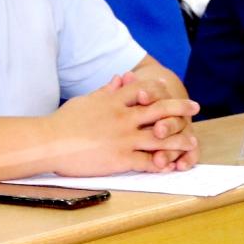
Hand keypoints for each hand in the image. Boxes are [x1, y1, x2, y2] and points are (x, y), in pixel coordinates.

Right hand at [50, 74, 200, 174]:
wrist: (49, 142)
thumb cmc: (64, 121)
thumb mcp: (86, 100)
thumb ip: (106, 90)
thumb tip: (120, 78)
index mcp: (115, 101)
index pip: (145, 89)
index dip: (161, 89)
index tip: (173, 87)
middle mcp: (124, 117)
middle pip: (159, 110)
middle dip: (180, 108)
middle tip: (195, 107)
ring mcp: (124, 138)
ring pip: (160, 138)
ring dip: (179, 140)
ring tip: (192, 141)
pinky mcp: (121, 159)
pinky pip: (148, 161)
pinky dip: (162, 163)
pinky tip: (172, 165)